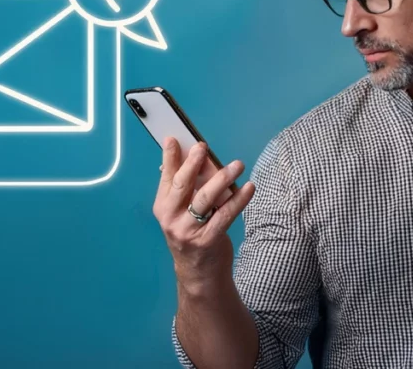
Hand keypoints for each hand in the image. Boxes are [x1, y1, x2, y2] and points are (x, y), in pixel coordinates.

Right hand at [153, 137, 256, 290]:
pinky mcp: (208, 241)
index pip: (167, 177)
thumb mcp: (181, 212)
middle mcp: (171, 219)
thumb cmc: (192, 235)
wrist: (199, 275)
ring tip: (237, 165)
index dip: (170, 157)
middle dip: (193, 163)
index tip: (175, 138)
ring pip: (205, 199)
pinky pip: (225, 215)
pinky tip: (249, 188)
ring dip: (222, 178)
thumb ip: (186, 187)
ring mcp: (188, 231)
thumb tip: (195, 156)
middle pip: (183, 185)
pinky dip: (239, 200)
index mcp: (162, 207)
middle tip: (204, 147)